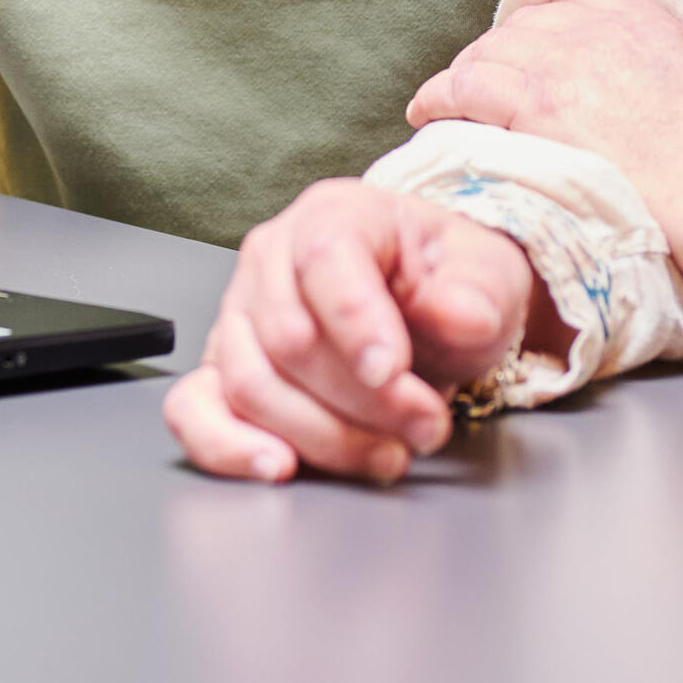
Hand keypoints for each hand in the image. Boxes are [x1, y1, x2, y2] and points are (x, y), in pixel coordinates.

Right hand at [165, 180, 541, 484]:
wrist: (431, 313)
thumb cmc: (447, 287)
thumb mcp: (488, 278)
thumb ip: (477, 296)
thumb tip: (459, 315)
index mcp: (336, 216)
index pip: (327, 258)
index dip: (357, 321)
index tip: (393, 372)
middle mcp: (273, 260)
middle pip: (291, 337)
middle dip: (363, 399)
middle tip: (426, 426)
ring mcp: (240, 316)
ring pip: (251, 385)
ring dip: (323, 436)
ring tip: (388, 454)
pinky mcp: (223, 371)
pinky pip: (194, 409)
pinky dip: (227, 447)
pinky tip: (279, 466)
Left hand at [404, 0, 682, 270]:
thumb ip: (638, 59)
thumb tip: (614, 88)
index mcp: (627, 5)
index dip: (526, 24)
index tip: (514, 50)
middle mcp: (586, 22)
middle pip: (511, 30)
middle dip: (493, 62)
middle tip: (480, 98)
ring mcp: (557, 61)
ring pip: (480, 57)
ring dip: (461, 84)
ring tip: (448, 110)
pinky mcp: (535, 106)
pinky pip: (462, 90)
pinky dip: (437, 100)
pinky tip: (426, 115)